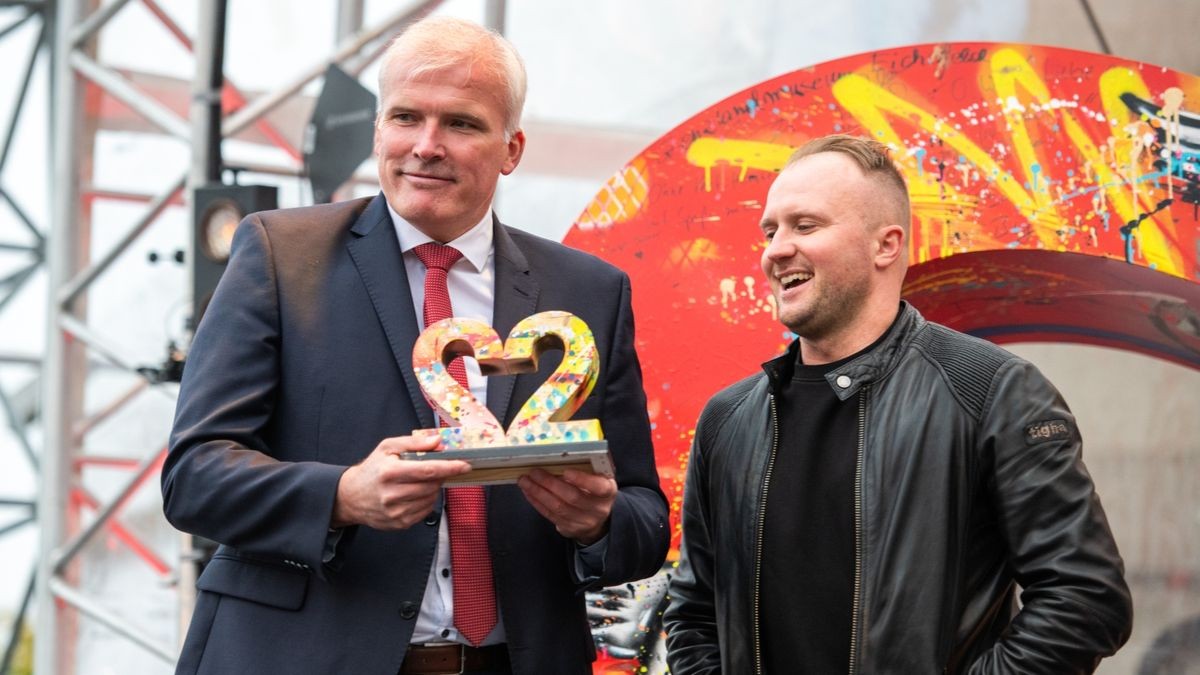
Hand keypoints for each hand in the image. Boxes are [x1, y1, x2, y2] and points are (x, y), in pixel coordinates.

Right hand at [332, 435, 470, 529]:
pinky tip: (415, 494)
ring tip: (419, 482)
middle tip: (435, 470)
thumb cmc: (373, 469)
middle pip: (431, 485)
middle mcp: (392, 494)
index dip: (450, 468)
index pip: (427, 470)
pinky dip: (427, 501)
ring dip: (433, 489)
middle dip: (440, 476)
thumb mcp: (387, 448)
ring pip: (431, 499)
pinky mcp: (399, 523)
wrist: (351, 497)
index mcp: (390, 472)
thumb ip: (414, 443)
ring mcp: (396, 511)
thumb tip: (438, 441)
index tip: (465, 465)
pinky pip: (425, 511)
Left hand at [517, 468, 615, 544]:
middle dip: (550, 483)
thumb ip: (587, 469)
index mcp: (608, 492)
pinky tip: (528, 491)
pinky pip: (550, 515)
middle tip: (534, 472)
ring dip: (538, 493)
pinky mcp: (569, 529)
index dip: (582, 479)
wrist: (598, 519)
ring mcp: (583, 521)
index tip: (566, 471)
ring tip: (525, 480)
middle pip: (572, 497)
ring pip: (557, 508)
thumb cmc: (595, 491)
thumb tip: (558, 455)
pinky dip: (536, 502)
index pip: (598, 487)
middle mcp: (598, 509)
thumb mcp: (599, 479)